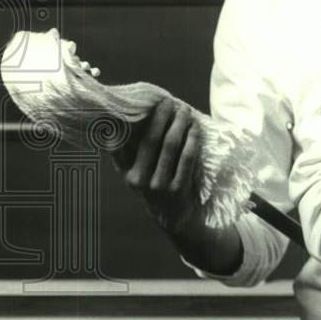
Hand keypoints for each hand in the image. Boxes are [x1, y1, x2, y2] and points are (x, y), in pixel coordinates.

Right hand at [112, 97, 202, 234]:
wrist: (173, 219)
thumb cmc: (155, 187)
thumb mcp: (137, 173)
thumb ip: (130, 152)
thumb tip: (130, 117)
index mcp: (126, 172)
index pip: (125, 141)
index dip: (134, 120)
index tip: (143, 101)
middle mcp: (138, 179)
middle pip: (150, 139)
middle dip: (160, 117)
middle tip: (167, 100)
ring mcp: (158, 185)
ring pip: (170, 146)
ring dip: (179, 123)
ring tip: (184, 109)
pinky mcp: (178, 189)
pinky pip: (187, 157)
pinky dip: (192, 138)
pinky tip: (195, 127)